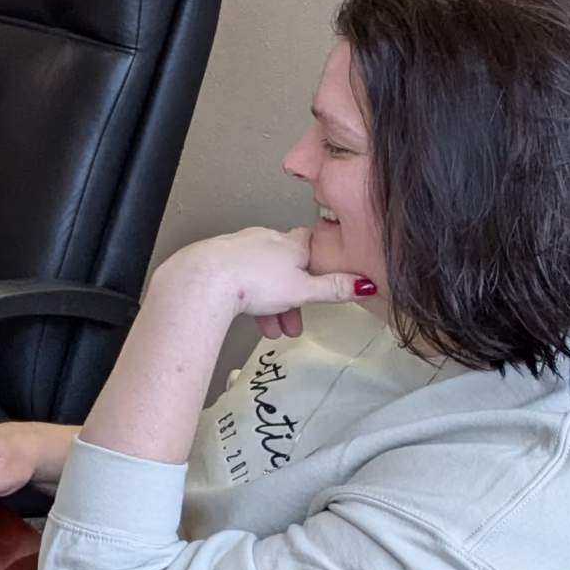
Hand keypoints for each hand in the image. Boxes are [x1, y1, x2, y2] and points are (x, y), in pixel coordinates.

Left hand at [159, 226, 374, 341]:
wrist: (204, 280)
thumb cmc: (250, 280)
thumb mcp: (303, 290)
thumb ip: (334, 288)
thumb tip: (364, 284)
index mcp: (289, 243)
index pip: (311, 247)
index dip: (319, 266)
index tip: (322, 282)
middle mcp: (264, 240)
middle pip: (286, 268)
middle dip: (292, 297)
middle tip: (294, 321)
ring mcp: (239, 248)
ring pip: (262, 278)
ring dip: (270, 304)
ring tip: (272, 329)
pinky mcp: (219, 261)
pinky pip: (240, 280)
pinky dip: (248, 299)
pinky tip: (249, 318)